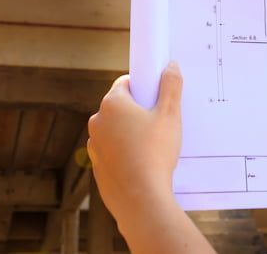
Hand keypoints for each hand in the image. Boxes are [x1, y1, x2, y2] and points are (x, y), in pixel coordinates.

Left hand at [87, 62, 183, 231]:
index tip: (156, 98)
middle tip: (159, 123)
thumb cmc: (155, 154)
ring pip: (116, 130)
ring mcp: (95, 145)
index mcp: (112, 104)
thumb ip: (171, 86)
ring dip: (130, 132)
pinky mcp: (97, 166)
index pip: (126, 83)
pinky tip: (142, 163)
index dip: (143, 87)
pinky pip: (113, 151)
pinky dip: (124, 153)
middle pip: (120, 106)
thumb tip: (171, 66)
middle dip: (138, 111)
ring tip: (152, 146)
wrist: (141, 200)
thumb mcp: (170, 115)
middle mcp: (97, 121)